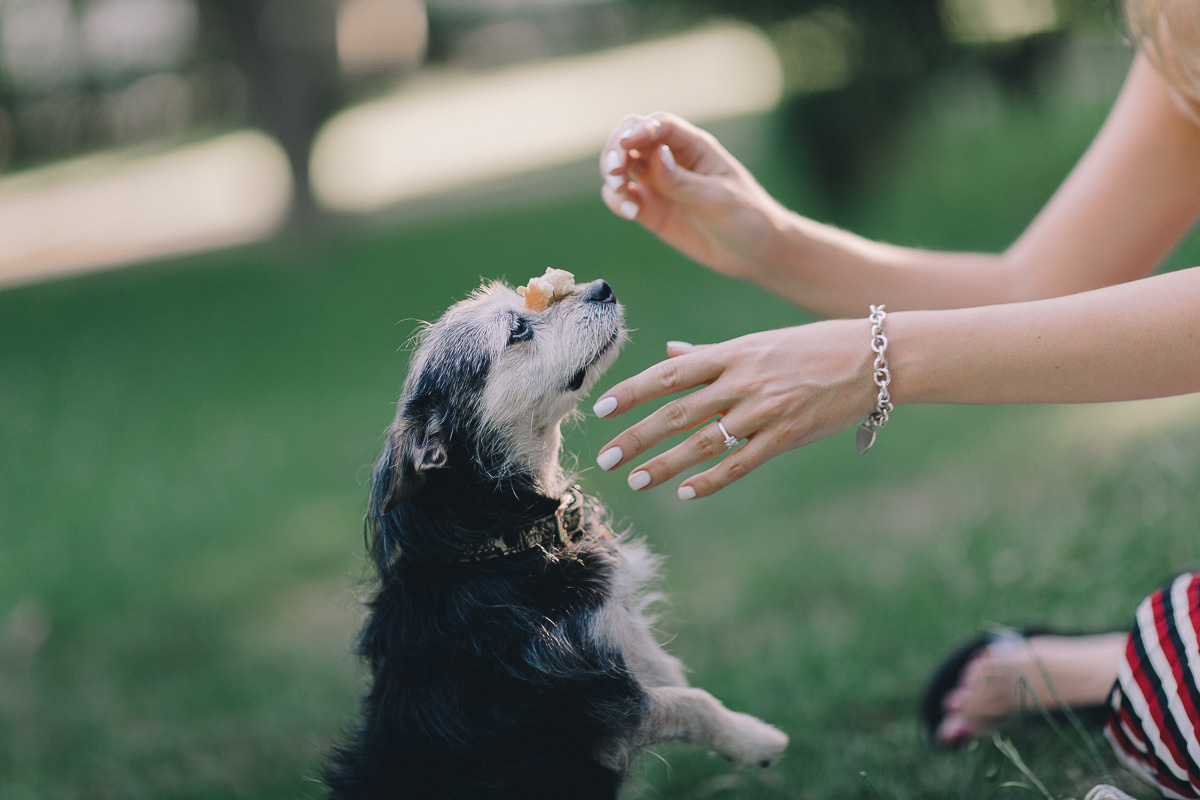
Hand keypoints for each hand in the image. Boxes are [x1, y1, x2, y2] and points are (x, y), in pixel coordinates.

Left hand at [592, 320, 876, 498]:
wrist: (874, 357)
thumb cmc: (811, 346)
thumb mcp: (756, 342)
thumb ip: (709, 354)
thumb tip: (669, 354)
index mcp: (732, 352)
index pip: (669, 374)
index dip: (632, 391)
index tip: (600, 409)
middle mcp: (743, 380)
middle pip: (676, 411)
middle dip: (637, 436)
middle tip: (606, 457)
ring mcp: (765, 410)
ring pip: (703, 442)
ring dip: (665, 464)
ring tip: (636, 479)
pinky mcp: (788, 436)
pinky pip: (742, 463)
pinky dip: (712, 480)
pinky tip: (687, 493)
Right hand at [599, 112, 788, 280]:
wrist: (755, 252)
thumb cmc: (747, 217)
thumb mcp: (719, 199)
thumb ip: (684, 180)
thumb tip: (655, 155)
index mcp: (694, 147)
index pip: (660, 125)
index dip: (639, 129)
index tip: (626, 144)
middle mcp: (671, 160)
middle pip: (632, 139)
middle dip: (616, 150)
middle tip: (614, 173)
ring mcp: (659, 184)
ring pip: (621, 166)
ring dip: (612, 175)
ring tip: (623, 194)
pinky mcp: (651, 209)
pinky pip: (622, 197)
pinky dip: (617, 200)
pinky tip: (630, 212)